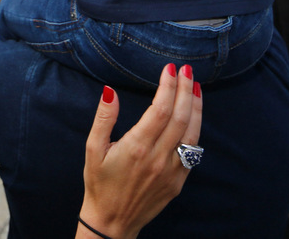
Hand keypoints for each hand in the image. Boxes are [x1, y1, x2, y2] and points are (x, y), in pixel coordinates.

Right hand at [79, 65, 202, 238]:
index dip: (167, 86)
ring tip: (195, 87)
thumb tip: (110, 91)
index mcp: (136, 148)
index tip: (169, 69)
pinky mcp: (178, 182)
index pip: (160, 109)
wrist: (112, 221)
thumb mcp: (92, 149)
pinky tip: (194, 116)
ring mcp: (171, 171)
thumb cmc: (99, 183)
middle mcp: (158, 158)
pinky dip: (196, 130)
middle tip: (187, 69)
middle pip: (180, 117)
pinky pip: (193, 152)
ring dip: (196, 107)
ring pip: (192, 133)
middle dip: (185, 90)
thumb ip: (103, 118)